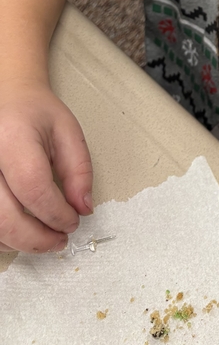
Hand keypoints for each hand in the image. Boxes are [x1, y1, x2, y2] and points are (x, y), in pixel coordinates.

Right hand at [0, 82, 92, 252]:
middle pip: (5, 217)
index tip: (73, 220)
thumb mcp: (67, 132)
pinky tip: (23, 233)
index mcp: (11, 139)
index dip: (56, 212)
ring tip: (45, 238)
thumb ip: (78, 170)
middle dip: (37, 238)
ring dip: (19, 243)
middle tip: (61, 240)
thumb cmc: (34, 114)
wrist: (6, 101)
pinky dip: (4, 238)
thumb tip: (83, 208)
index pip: (33, 187)